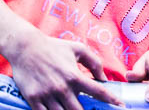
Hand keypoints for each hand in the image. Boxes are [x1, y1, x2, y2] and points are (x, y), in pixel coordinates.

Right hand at [5, 30, 121, 109]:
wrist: (25, 47)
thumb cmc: (54, 47)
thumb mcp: (78, 49)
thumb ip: (94, 63)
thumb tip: (104, 78)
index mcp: (74, 76)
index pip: (98, 92)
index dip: (111, 100)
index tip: (120, 106)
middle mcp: (61, 88)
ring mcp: (46, 95)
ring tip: (76, 109)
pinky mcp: (32, 99)